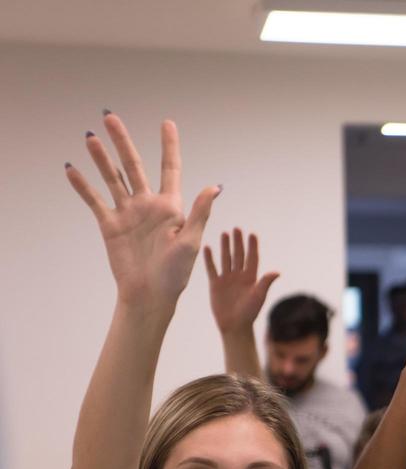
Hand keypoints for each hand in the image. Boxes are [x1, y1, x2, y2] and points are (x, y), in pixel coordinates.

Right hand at [65, 113, 218, 313]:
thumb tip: (215, 187)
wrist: (150, 295)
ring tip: (90, 137)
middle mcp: (148, 205)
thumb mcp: (191, 241)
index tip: (167, 123)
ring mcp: (128, 214)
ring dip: (101, 158)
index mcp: (171, 207)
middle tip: (110, 117)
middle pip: (134, 165)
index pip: (170, 168)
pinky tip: (72, 169)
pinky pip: (94, 201)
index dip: (169, 145)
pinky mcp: (110, 225)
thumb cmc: (176, 274)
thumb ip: (199, 212)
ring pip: (112, 178)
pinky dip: (82, 186)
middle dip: (123, 141)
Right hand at [204, 228, 279, 334]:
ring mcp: (227, 279)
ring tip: (224, 233)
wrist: (234, 325)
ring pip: (226, 259)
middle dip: (238, 242)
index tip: (252, 234)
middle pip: (239, 255)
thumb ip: (265, 282)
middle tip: (237, 229)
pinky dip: (209, 259)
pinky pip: (212, 268)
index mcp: (251, 278)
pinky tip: (207, 248)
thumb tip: (277, 272)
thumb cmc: (249, 312)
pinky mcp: (216, 284)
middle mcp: (239, 276)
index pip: (252, 258)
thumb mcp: (259, 296)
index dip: (252, 247)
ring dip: (225, 247)